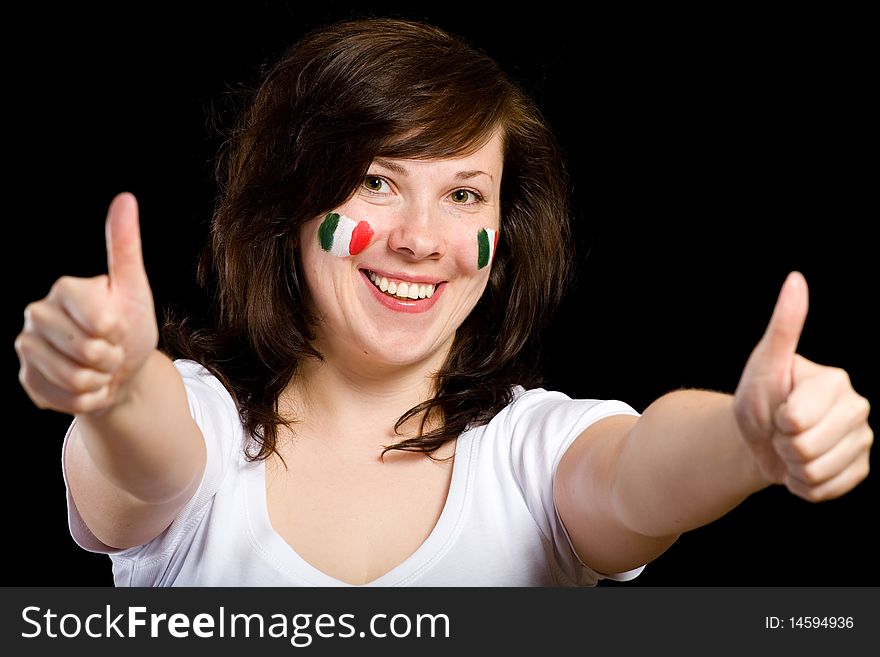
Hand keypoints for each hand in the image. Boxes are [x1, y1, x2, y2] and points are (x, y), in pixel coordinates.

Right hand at [15, 193, 157, 414]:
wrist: (121, 370)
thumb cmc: (130, 325)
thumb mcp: (134, 288)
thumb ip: (124, 246)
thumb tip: (125, 198)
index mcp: (65, 288)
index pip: (99, 319)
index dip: (118, 330)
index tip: (117, 324)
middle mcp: (38, 314)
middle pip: (88, 352)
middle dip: (110, 357)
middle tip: (110, 348)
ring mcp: (28, 348)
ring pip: (76, 379)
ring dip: (100, 380)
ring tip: (99, 367)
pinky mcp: (27, 379)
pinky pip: (65, 400)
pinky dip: (87, 399)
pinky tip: (87, 385)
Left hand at [733, 271, 871, 500]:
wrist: (756, 438)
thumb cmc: (758, 397)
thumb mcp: (764, 364)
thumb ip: (784, 326)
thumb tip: (795, 279)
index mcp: (835, 381)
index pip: (796, 419)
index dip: (776, 419)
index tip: (777, 408)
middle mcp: (857, 409)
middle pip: (805, 448)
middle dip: (781, 444)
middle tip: (780, 430)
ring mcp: (862, 442)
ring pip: (814, 472)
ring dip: (790, 465)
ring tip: (788, 447)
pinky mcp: (859, 470)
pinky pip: (824, 491)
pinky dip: (801, 485)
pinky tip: (799, 466)